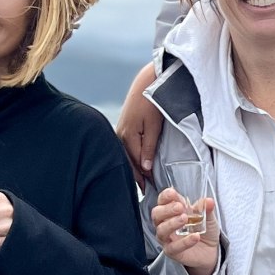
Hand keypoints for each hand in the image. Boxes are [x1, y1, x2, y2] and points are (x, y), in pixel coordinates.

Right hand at [117, 63, 162, 187]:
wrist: (146, 83)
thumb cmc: (152, 102)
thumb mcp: (154, 126)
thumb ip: (149, 147)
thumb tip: (145, 168)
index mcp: (127, 137)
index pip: (136, 165)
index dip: (146, 177)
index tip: (155, 189)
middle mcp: (119, 137)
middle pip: (128, 164)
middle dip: (138, 177)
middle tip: (149, 191)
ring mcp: (119, 133)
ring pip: (126, 158)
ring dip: (134, 169)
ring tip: (144, 183)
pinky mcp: (122, 130)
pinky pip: (126, 150)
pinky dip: (132, 159)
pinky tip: (137, 166)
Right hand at [151, 187, 217, 274]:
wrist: (211, 250)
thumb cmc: (204, 230)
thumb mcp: (207, 217)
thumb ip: (206, 209)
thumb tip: (209, 201)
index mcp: (171, 211)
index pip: (162, 201)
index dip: (165, 196)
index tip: (173, 193)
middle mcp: (165, 224)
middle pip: (157, 215)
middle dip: (166, 209)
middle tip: (179, 207)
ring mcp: (167, 239)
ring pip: (161, 231)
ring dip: (172, 223)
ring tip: (185, 219)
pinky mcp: (172, 252)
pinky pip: (173, 247)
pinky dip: (184, 242)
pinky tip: (195, 236)